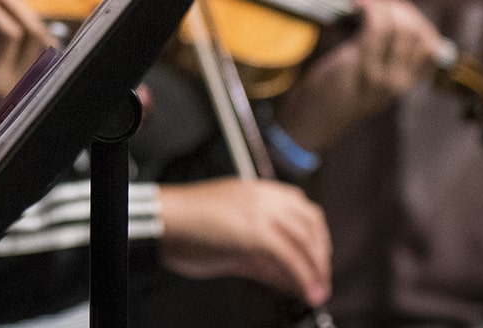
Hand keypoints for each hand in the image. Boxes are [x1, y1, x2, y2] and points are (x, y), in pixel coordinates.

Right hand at [159, 177, 331, 307]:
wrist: (161, 220)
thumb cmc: (183, 227)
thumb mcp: (230, 240)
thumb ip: (261, 257)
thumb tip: (285, 275)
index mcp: (256, 192)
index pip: (302, 209)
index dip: (316, 237)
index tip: (317, 259)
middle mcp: (263, 197)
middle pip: (311, 222)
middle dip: (321, 254)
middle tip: (321, 278)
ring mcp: (260, 212)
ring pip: (305, 239)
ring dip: (316, 268)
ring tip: (317, 290)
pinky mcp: (254, 232)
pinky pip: (290, 256)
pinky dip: (303, 276)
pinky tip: (305, 291)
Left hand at [273, 0, 440, 152]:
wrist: (310, 123)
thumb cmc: (332, 95)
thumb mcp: (366, 77)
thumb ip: (380, 53)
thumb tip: (381, 13)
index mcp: (405, 83)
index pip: (430, 44)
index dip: (415, 18)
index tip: (394, 8)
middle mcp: (399, 80)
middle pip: (415, 31)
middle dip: (398, 6)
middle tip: (376, 0)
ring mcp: (382, 75)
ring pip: (399, 26)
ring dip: (383, 4)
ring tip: (366, 0)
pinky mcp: (359, 66)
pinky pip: (375, 28)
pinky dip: (369, 8)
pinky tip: (357, 2)